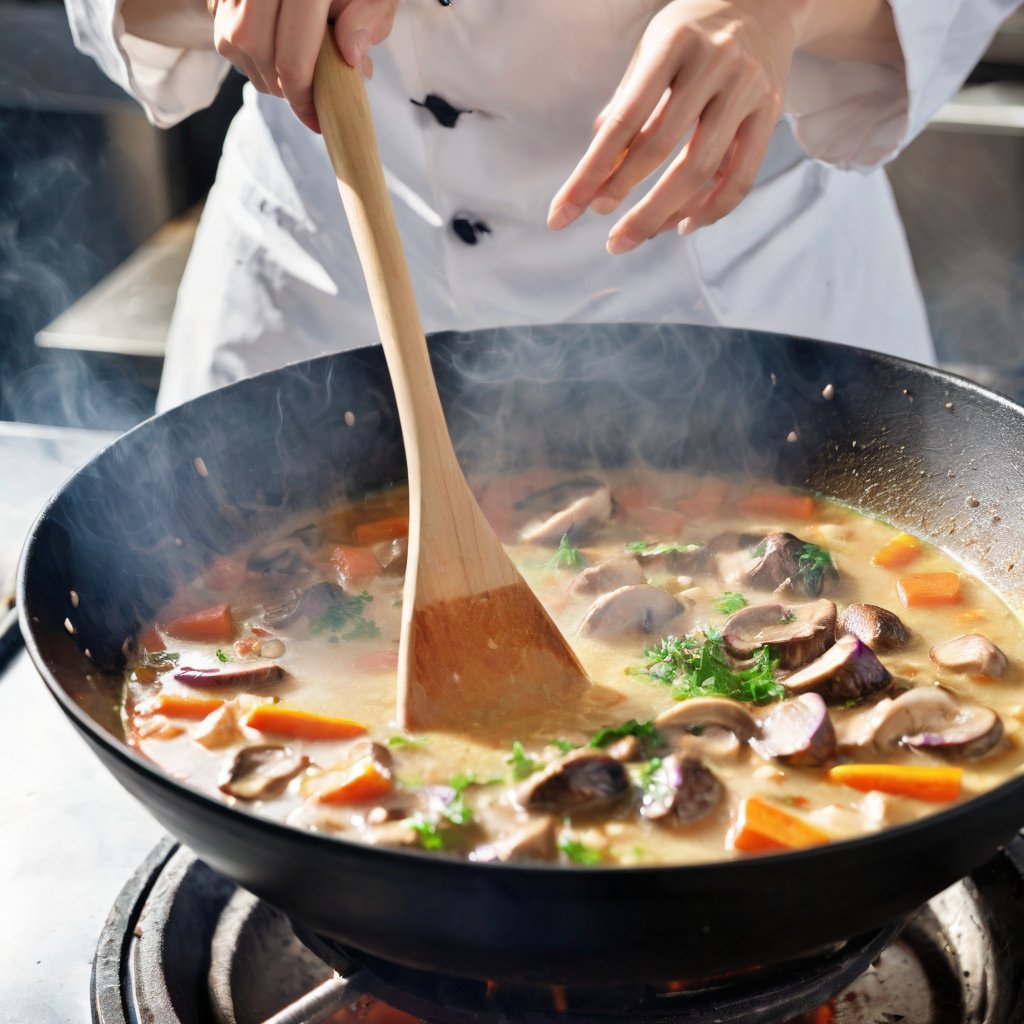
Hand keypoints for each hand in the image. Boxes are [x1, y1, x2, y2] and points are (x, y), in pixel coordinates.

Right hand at [209, 0, 398, 131]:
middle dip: (280, 85)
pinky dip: (248, 52)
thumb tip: (351, 58)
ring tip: (293, 72)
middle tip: (305, 97)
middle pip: (256, 49)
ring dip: (262, 70)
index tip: (315, 117)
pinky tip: (274, 50)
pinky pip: (225, 31)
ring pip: (234, 42)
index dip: (301, 97)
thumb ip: (369, 23)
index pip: (291, 56)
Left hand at [548, 0, 800, 252]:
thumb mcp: (652, 48)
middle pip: (660, 148)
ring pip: (700, 168)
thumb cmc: (693, 30)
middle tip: (605, 237)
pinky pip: (740, 177)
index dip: (590, 172)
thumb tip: (597, 169)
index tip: (563, 213)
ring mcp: (746, 87)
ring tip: (632, 237)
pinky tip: (681, 226)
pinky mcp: (770, 111)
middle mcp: (714, 62)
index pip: (622, 121)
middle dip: (624, 196)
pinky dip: (711, 210)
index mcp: (672, 42)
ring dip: (661, 213)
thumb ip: (626, 104)